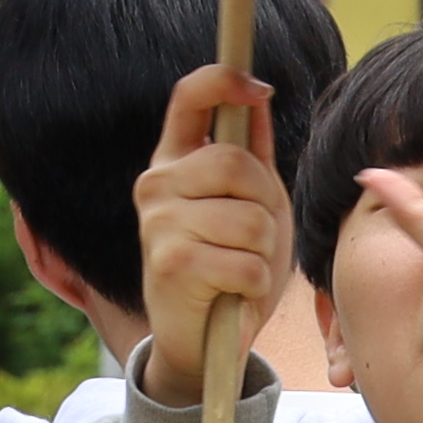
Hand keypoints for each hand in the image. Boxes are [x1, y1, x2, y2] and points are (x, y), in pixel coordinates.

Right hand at [129, 62, 286, 409]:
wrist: (202, 342)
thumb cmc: (230, 267)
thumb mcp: (251, 205)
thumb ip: (252, 155)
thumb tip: (259, 96)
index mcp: (174, 160)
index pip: (189, 98)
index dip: (223, 81)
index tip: (256, 86)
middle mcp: (157, 184)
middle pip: (235, 163)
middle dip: (265, 205)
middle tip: (255, 239)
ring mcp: (158, 223)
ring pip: (249, 219)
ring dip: (264, 252)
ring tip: (242, 268)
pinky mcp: (171, 263)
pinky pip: (246, 262)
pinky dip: (255, 284)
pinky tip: (234, 294)